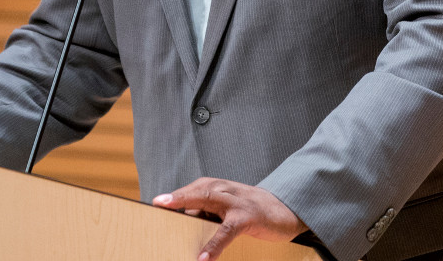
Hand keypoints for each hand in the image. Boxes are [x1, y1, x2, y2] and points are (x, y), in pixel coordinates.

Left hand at [152, 177, 306, 260]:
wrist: (287, 211)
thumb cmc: (253, 211)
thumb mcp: (229, 209)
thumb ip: (208, 213)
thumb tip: (183, 225)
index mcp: (221, 188)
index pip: (194, 189)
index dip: (175, 195)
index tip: (155, 202)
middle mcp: (227, 190)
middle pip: (200, 189)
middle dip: (179, 195)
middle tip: (158, 203)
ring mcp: (238, 202)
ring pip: (210, 199)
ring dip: (190, 205)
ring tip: (170, 216)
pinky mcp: (248, 217)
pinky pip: (227, 230)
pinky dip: (214, 243)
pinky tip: (203, 257)